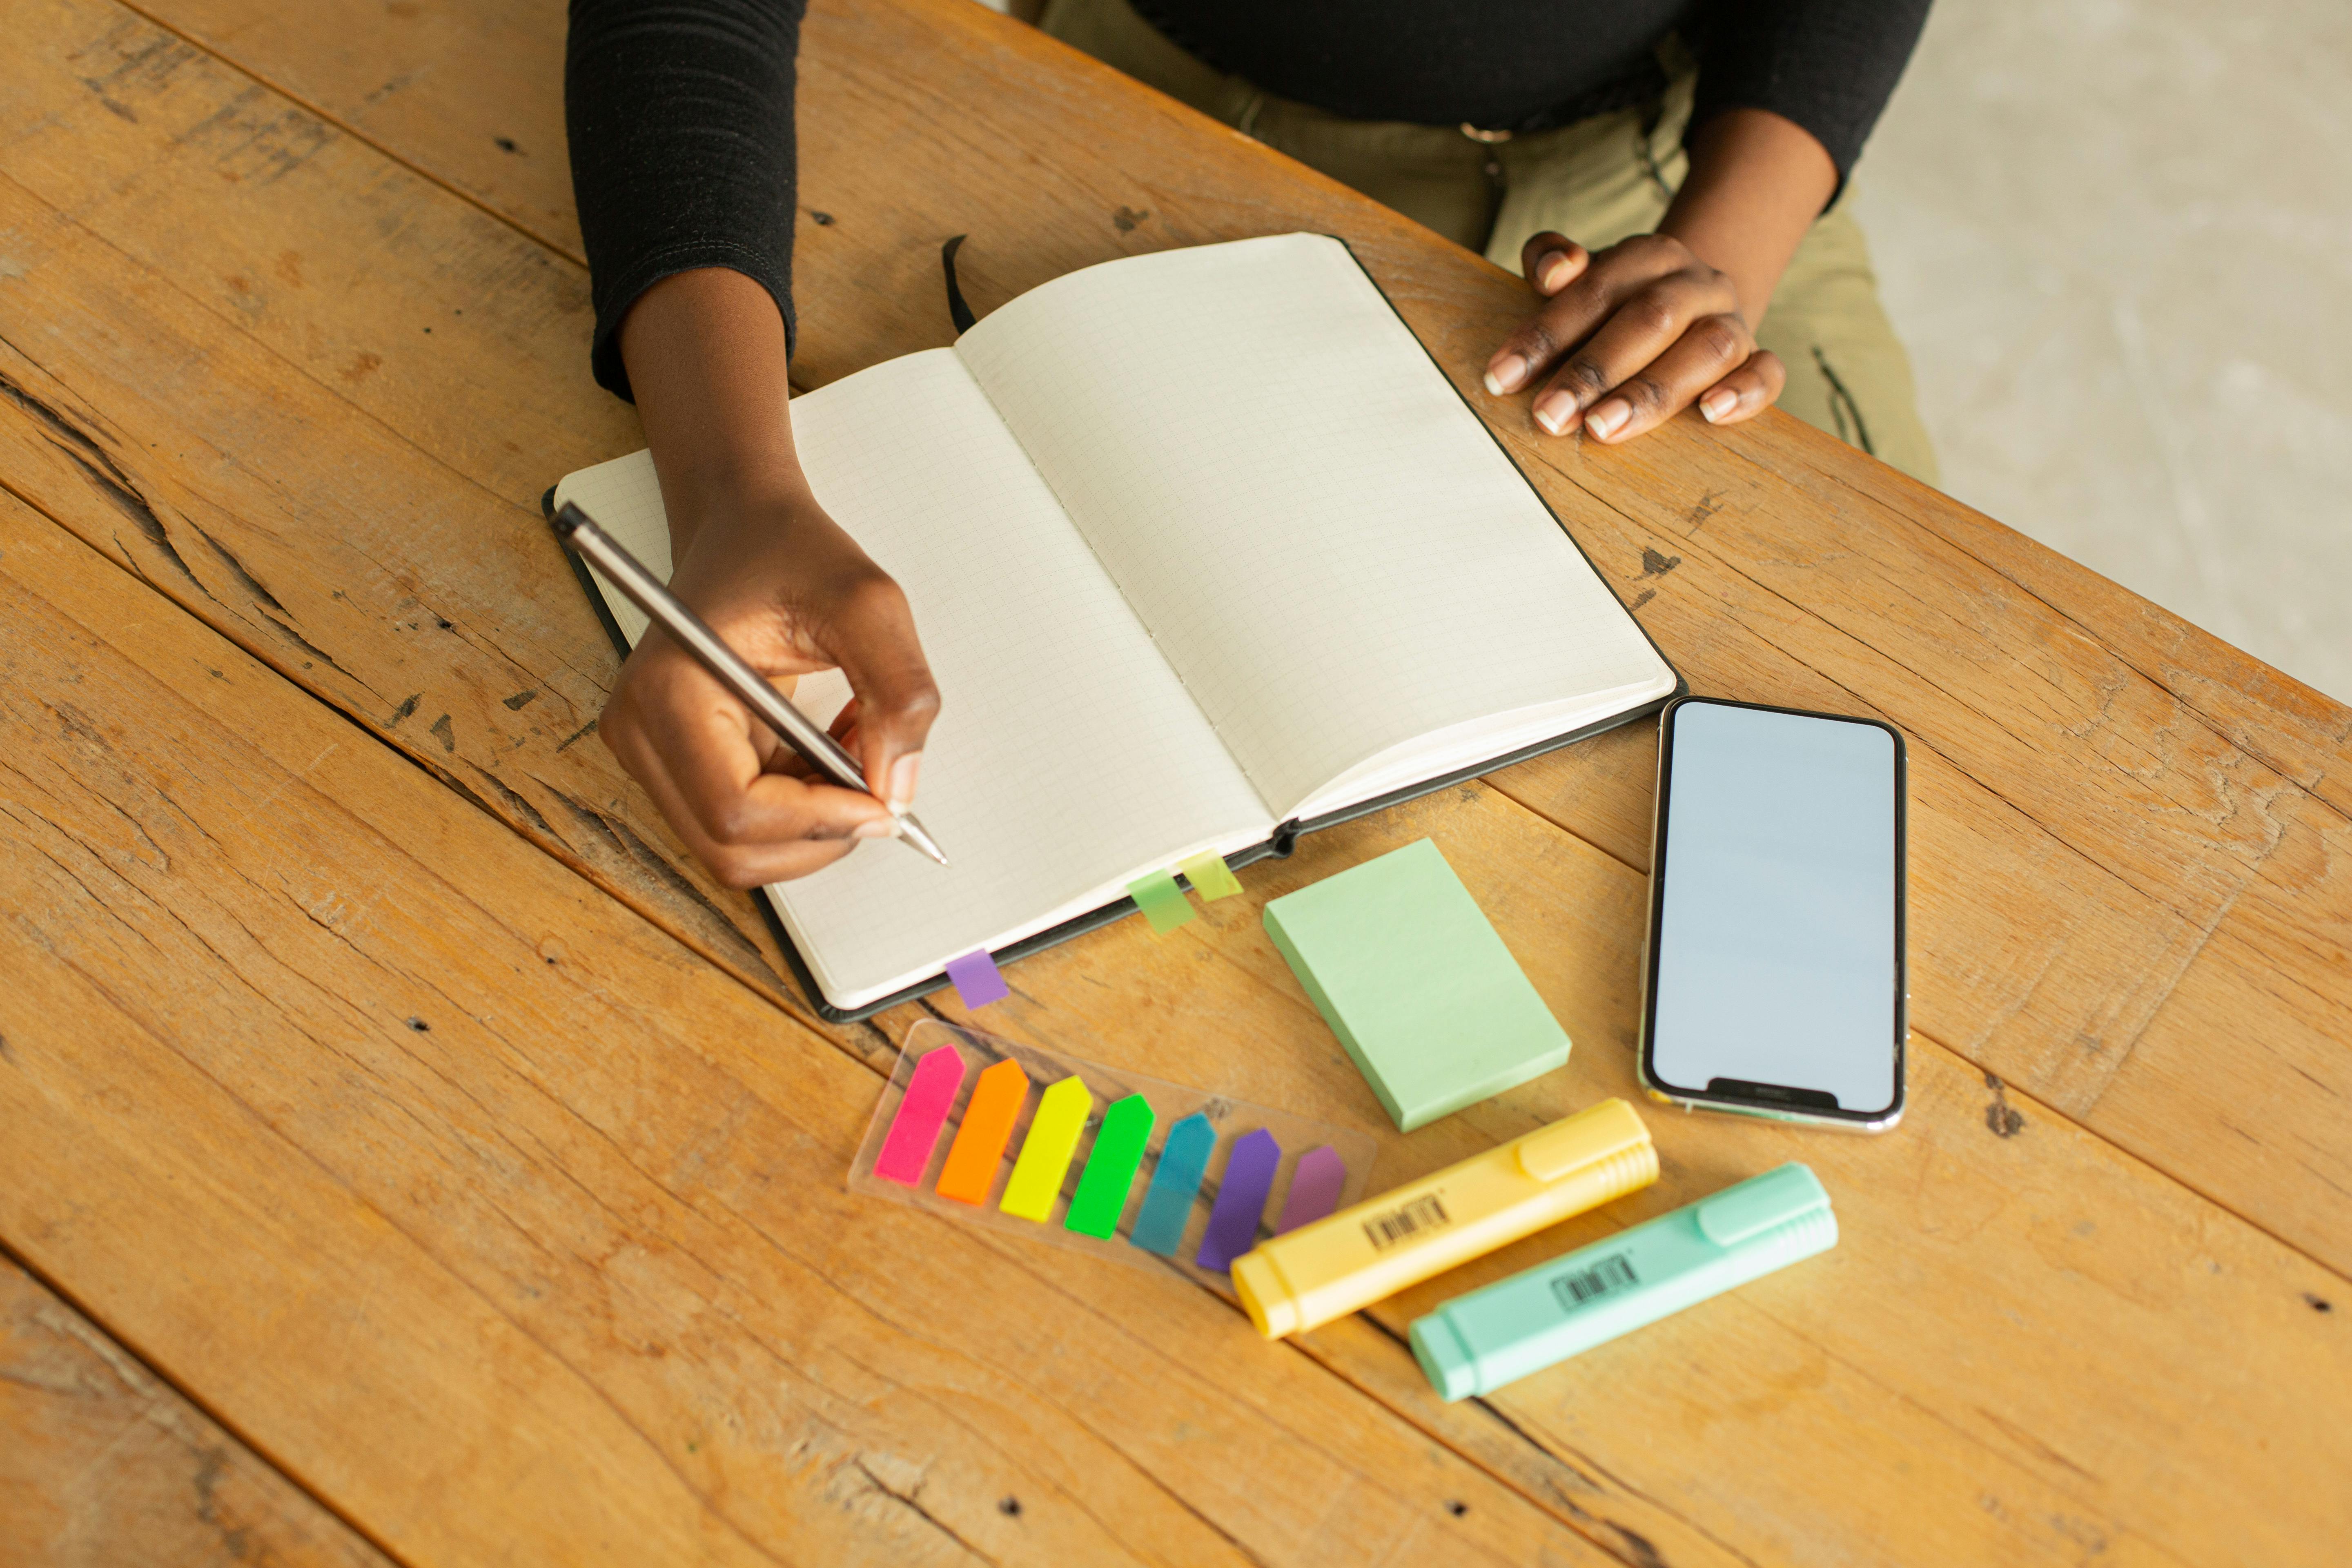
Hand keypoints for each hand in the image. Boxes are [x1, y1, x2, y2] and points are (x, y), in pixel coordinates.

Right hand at [600, 485, 939, 887]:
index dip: (818, 821)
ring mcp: (653, 750)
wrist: (746, 526)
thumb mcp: (866, 602)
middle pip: (731, 847)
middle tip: (878, 783)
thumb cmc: (786, 549)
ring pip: (740, 846)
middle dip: (818, 832)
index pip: (735, 810)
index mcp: (667, 688)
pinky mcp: (680, 761)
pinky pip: (747, 822)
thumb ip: (897, 690)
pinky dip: (805, 805)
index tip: (882, 802)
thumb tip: (897, 786)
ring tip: (857, 749)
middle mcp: (641, 729)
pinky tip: (833, 749)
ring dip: (815, 821)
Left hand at [1483, 230, 1784, 444]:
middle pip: (1649, 319)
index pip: (1593, 290)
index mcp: (1647, 255)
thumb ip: (1551, 261)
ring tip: (1604, 428)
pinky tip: (1711, 415)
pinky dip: (1745, 392)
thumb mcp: (1582, 276)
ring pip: (1707, 348)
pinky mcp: (1756, 355)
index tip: (1502, 379)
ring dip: (1652, 391)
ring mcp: (1731, 319)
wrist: (1689, 306)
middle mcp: (1695, 282)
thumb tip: (1554, 270)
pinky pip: (1767, 371)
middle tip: (1548, 417)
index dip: (1545, 335)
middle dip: (1593, 371)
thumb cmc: (1616, 303)